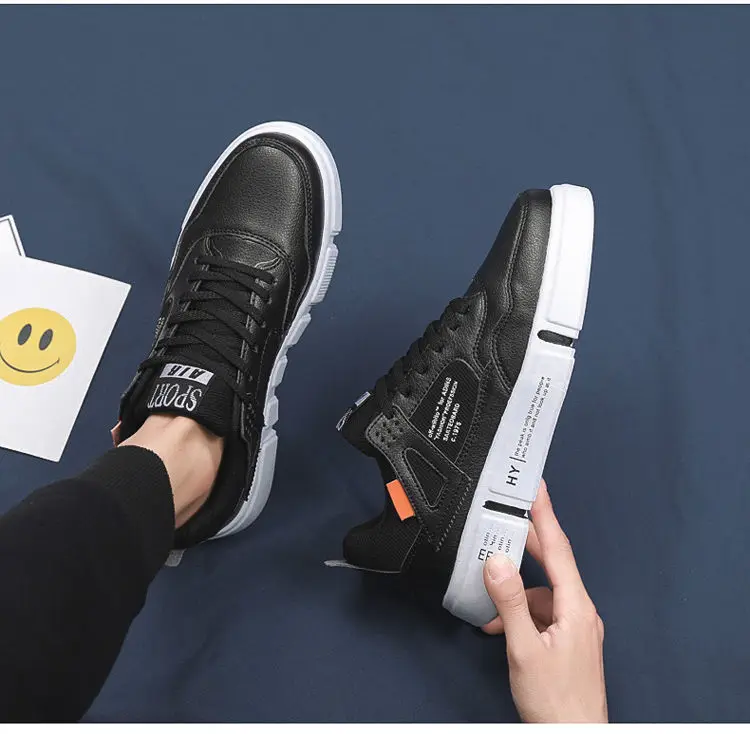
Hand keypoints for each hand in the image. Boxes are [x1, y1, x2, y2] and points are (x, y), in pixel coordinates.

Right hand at [482, 480, 607, 722]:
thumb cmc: (556, 703)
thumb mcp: (525, 649)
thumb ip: (510, 602)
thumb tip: (497, 562)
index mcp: (576, 607)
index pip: (558, 549)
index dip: (546, 515)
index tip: (537, 488)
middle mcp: (581, 612)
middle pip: (552, 564)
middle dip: (527, 544)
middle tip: (506, 520)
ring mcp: (577, 627)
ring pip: (543, 592)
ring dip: (516, 591)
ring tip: (491, 600)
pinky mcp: (569, 642)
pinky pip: (543, 613)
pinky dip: (521, 613)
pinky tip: (501, 627)